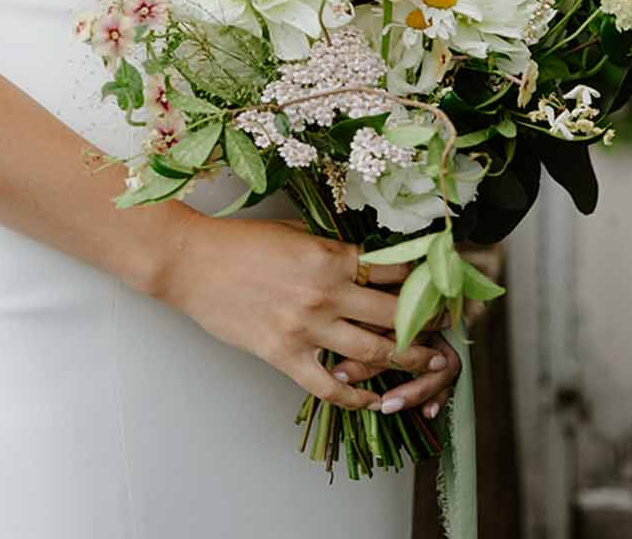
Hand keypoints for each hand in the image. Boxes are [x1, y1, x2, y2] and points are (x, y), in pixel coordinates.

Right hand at [152, 210, 461, 415]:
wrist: (191, 263)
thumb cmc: (240, 242)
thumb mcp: (294, 233)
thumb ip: (331, 249)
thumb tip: (366, 262)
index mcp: (329, 256)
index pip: (390, 271)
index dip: (419, 281)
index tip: (436, 288)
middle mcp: (324, 292)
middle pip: (392, 315)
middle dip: (423, 325)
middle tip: (440, 331)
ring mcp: (305, 327)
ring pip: (372, 353)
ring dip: (405, 362)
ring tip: (425, 366)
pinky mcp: (284, 355)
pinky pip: (330, 386)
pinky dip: (356, 397)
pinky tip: (371, 399)